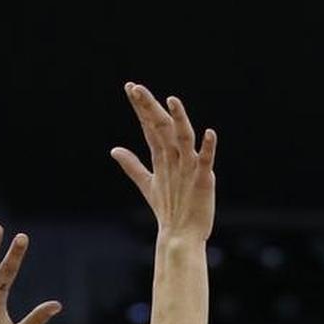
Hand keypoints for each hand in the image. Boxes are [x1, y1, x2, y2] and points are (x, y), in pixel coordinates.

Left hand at [111, 83, 216, 240]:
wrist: (182, 236)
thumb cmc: (169, 209)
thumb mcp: (148, 184)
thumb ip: (132, 166)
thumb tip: (114, 149)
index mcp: (164, 156)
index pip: (149, 126)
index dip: (140, 108)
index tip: (130, 87)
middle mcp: (177, 157)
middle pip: (162, 127)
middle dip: (150, 108)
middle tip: (137, 89)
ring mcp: (190, 167)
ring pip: (184, 139)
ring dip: (179, 120)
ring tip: (171, 101)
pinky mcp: (203, 181)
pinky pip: (206, 162)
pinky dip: (208, 148)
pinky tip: (209, 133)